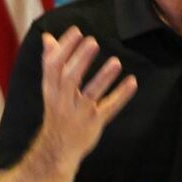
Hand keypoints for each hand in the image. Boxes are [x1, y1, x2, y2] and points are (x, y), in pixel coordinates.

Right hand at [36, 27, 137, 172]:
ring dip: (103, 77)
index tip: (76, 31)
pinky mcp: (95, 123)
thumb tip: (48, 37)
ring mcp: (80, 113)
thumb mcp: (50, 89)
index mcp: (51, 90)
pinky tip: (133, 82)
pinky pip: (109, 108)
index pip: (54, 66)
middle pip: (70, 78)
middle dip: (80, 59)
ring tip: (116, 62)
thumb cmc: (56, 113)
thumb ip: (50, 63)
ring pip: (91, 94)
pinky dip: (121, 95)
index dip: (64, 48)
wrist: (58, 150)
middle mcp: (64, 101)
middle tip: (93, 42)